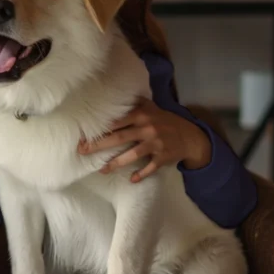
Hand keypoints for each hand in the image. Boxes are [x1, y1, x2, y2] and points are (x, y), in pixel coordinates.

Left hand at [77, 97, 210, 182]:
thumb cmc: (165, 121)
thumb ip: (134, 103)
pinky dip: (142, 173)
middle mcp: (147, 128)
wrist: (191, 136)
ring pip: (133, 154)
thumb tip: (113, 93)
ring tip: (101, 170)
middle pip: (119, 137)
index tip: (83, 134)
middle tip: (82, 151)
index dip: (100, 128)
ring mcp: (155, 144)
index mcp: (141, 115)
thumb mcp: (151, 108)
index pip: (116, 122)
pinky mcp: (163, 157)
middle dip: (100, 145)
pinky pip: (150, 167)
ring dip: (116, 163)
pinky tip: (132, 179)